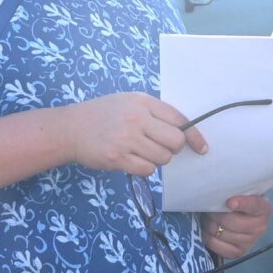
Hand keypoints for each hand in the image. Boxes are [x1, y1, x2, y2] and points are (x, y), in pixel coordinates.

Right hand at [62, 94, 207, 176]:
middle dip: (172, 149)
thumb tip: (182, 133)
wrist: (70, 128)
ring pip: (162, 158)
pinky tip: (131, 161)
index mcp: (143, 102)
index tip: (202, 148)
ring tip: (140, 152)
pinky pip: (147, 170)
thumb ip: (153, 113)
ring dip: (156, 160)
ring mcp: (126, 138)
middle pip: (175, 141)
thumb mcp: (128, 102)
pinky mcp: (117, 157)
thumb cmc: (102, 115)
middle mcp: (136, 118)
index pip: (179, 120)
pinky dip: (144, 169)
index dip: (194, 136)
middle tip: (158, 147)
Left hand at [201, 193, 272, 260]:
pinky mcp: (238, 253)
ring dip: (209, 223)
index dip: (241, 203)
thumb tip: (218, 194)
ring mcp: (250, 242)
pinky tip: (209, 230)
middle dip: (215, 214)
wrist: (240, 217)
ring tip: (209, 217)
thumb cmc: (236, 200)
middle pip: (231, 221)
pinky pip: (215, 244)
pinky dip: (207, 236)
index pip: (254, 205)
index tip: (229, 202)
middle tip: (209, 207)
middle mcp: (261, 227)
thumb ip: (233, 192)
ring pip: (220, 232)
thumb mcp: (239, 192)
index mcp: (264, 208)